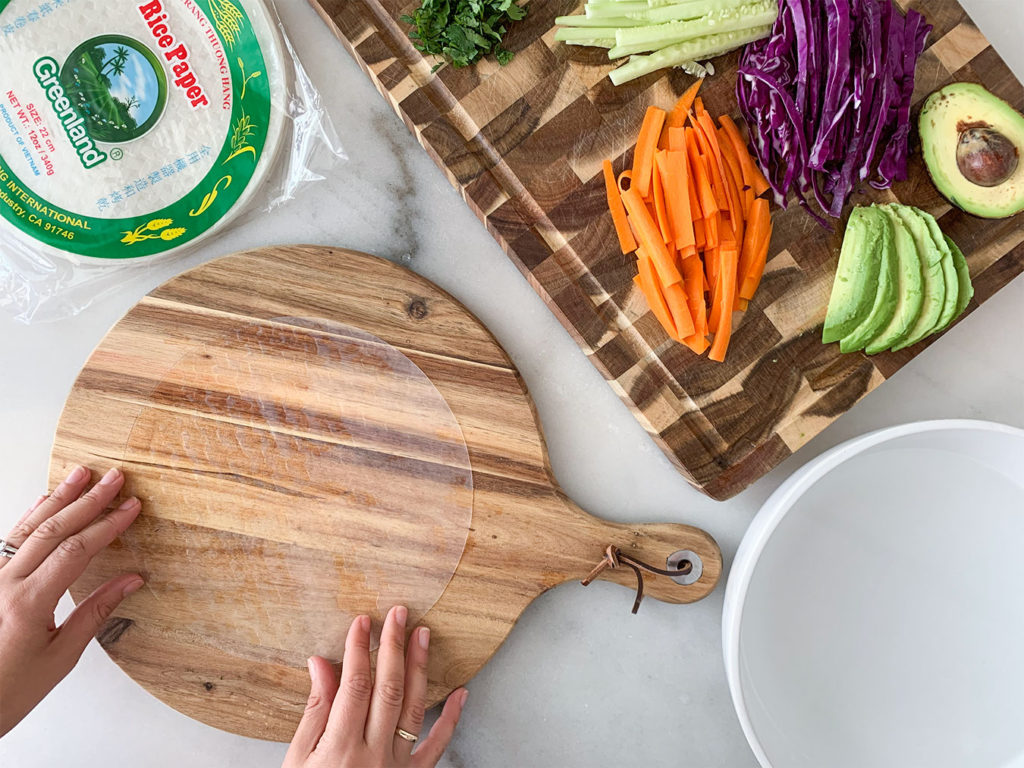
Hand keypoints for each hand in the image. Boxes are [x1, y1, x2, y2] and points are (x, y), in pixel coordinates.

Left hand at [0, 465, 142, 736]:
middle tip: (114, 478)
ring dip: (58, 498)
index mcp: (27, 603)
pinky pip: (10, 540)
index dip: (107, 525)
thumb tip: (132, 580)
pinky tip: (46, 502)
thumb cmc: (8, 691)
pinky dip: (32, 516)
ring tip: (82, 474)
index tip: (132, 507)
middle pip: (52, 530)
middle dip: (87, 501)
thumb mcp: (60, 657)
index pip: (75, 551)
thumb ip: (96, 612)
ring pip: (27, 528)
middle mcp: (4, 584)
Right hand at [284, 606, 467, 767]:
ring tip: (423, 636)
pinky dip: (452, 719)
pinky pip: (437, 747)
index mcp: (339, 748)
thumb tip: (321, 664)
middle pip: (388, 690)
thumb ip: (314, 712)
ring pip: (414, 709)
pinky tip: (461, 693)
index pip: (354, 685)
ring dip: (420, 669)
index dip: (358, 650)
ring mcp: (396, 767)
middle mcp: (372, 755)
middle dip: (393, 647)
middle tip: (398, 614)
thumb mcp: (296, 760)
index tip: (362, 622)